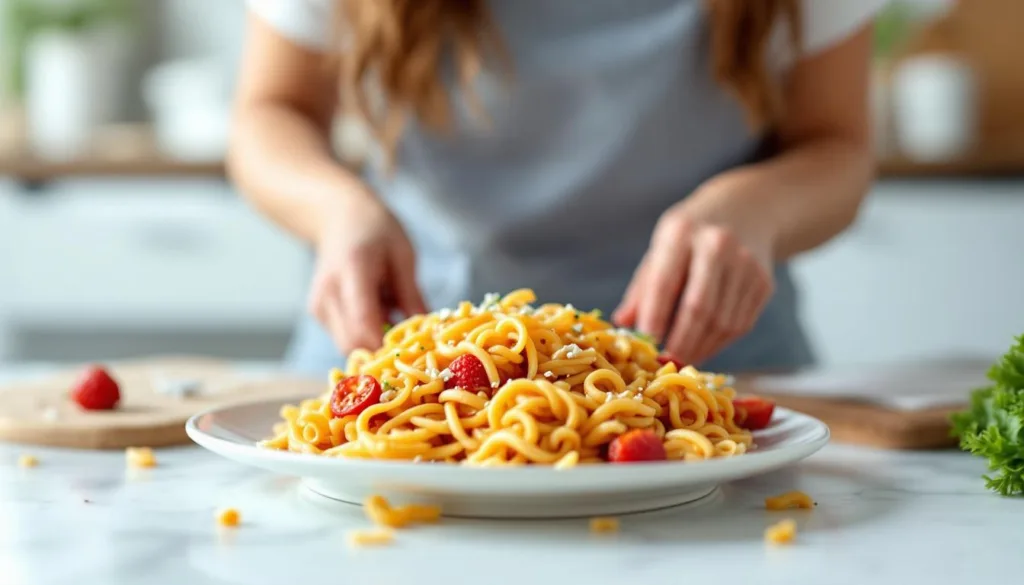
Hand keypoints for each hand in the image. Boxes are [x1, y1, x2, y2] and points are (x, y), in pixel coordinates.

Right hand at [307, 192, 425, 353]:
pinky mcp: (318, 313)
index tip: (414, 351)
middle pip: (352, 343)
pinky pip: (344, 337)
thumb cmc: (376, 230)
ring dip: (375, 343)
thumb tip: (429, 332)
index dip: (387, 345)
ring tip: (393, 316)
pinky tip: (379, 312)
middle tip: (411, 341)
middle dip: (383, 351)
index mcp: (351, 272)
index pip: (363, 323)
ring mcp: (319, 305)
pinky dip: (365, 335)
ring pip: (347, 346)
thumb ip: (412, 295)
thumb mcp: (403, 256)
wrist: (338, 217)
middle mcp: (328, 293)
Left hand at [613, 206, 773, 365]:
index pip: (665, 281)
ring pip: (722, 322)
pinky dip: (719, 343)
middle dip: (681, 341)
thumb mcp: (661, 247)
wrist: (747, 210)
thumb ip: (643, 286)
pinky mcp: (764, 283)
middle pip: (699, 307)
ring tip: (682, 358)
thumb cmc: (691, 235)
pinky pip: (740, 324)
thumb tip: (623, 323)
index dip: (654, 316)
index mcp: (682, 232)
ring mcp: (747, 264)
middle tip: (666, 361)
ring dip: (700, 348)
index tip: (646, 343)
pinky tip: (703, 347)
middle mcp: (718, 245)